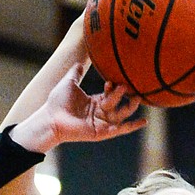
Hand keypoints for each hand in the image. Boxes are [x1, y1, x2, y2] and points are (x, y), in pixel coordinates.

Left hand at [10, 62, 145, 152]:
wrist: (51, 118)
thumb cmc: (57, 102)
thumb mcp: (69, 83)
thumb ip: (76, 73)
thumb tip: (79, 62)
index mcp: (95, 102)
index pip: (111, 93)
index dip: (113, 87)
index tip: (110, 82)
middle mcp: (100, 112)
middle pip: (119, 103)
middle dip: (125, 95)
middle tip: (132, 86)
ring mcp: (102, 123)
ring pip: (121, 114)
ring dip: (130, 107)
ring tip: (138, 97)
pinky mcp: (101, 132)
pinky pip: (120, 130)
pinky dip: (132, 126)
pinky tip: (144, 121)